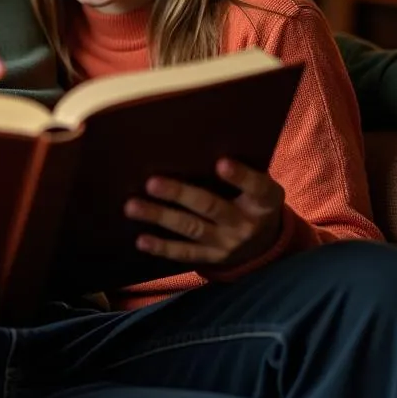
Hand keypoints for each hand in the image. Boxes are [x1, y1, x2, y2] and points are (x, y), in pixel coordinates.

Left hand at [124, 159, 284, 268]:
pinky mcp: (212, 258)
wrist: (264, 244)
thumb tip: (198, 138)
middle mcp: (247, 224)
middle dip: (180, 194)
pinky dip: (162, 247)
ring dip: (160, 216)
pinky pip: (186, 253)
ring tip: (132, 206)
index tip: (221, 162)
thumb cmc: (251, 198)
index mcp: (264, 201)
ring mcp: (228, 244)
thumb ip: (240, 169)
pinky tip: (141, 240)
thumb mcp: (258, 186)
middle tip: (151, 183)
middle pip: (212, 207)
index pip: (257, 187)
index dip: (241, 176)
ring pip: (191, 228)